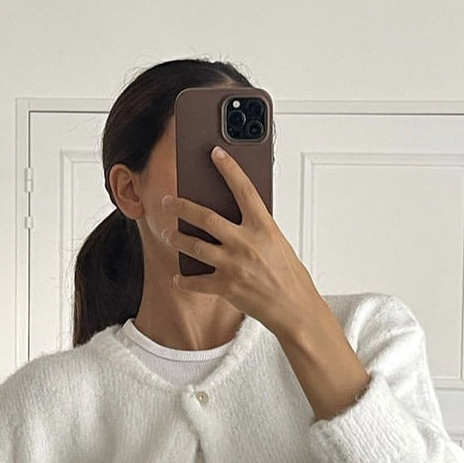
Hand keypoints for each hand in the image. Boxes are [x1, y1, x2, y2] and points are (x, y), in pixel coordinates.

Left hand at [159, 146, 322, 337]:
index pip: (243, 189)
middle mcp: (246, 242)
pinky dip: (185, 280)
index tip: (216, 153)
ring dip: (177, 238)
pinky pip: (197, 282)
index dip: (229, 168)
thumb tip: (236, 217)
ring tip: (169, 234)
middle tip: (168, 201)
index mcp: (264, 227)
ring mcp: (234, 265)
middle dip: (182, 207)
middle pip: (205, 217)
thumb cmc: (290, 277)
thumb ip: (257, 229)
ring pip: (195, 245)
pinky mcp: (226, 287)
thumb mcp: (278, 243)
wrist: (295, 309)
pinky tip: (179, 277)